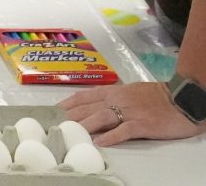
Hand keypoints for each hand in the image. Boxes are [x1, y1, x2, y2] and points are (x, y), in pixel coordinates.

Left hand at [59, 81, 205, 145]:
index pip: (84, 96)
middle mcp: (118, 100)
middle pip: (88, 107)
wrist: (183, 98)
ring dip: (85, 125)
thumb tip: (94, 106)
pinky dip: (111, 136)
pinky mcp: (143, 124)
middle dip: (70, 116)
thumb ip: (112, 98)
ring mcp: (130, 111)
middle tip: (54, 125)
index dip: (67, 104)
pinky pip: (124, 130)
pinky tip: (100, 142)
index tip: (53, 111)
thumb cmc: (157, 96)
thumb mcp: (130, 92)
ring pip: (101, 117)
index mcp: (114, 91)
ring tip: (71, 133)